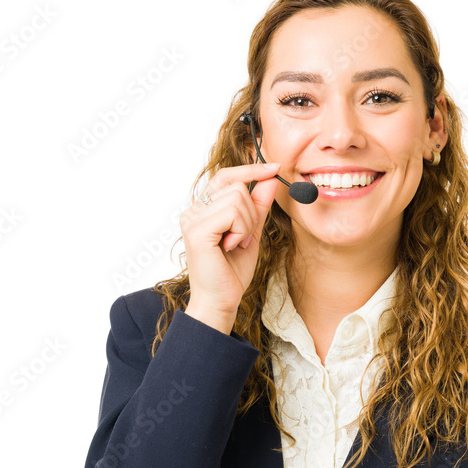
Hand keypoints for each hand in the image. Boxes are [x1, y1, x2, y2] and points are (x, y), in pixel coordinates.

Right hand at [179, 162, 280, 333]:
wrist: (222, 300)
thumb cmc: (232, 271)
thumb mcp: (251, 231)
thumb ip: (259, 205)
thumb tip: (270, 178)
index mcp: (203, 209)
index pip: (226, 177)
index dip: (250, 170)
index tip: (275, 168)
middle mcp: (193, 210)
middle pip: (235, 185)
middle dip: (250, 212)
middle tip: (243, 237)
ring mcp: (192, 219)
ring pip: (237, 197)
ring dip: (246, 224)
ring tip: (235, 244)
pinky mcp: (197, 230)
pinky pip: (232, 213)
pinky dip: (240, 230)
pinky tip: (230, 247)